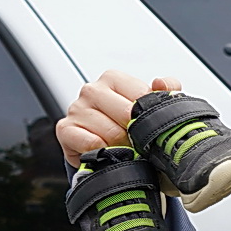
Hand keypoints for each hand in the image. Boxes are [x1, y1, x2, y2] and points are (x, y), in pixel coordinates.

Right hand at [58, 70, 181, 166]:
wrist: (109, 150)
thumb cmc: (130, 125)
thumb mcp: (152, 106)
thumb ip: (166, 92)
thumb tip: (161, 83)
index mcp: (113, 79)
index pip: (141, 96)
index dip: (151, 117)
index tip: (152, 126)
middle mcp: (92, 90)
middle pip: (126, 115)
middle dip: (137, 133)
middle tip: (140, 141)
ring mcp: (76, 108)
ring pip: (111, 132)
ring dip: (123, 146)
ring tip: (124, 147)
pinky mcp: (65, 129)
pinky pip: (92, 144)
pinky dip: (104, 152)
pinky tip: (107, 151)